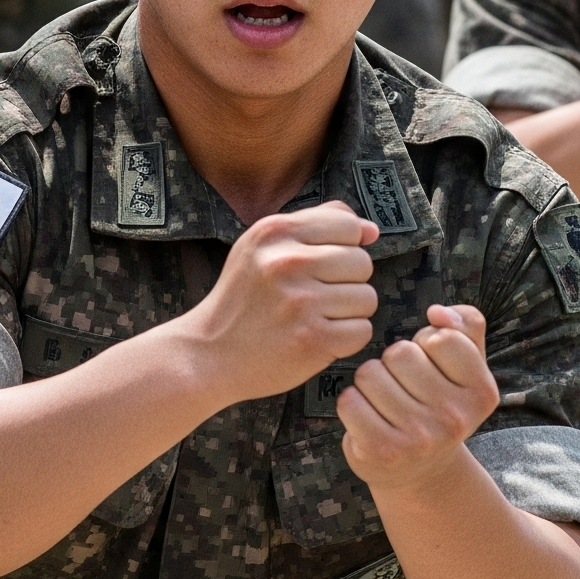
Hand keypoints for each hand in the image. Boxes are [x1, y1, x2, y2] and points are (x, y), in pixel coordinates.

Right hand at [189, 201, 378, 405]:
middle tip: (316, 297)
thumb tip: (371, 230)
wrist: (209, 354)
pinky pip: (362, 330)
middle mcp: (288, 262)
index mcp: (276, 232)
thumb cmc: (244, 298)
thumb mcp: (263, 246)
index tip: (322, 266)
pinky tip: (319, 338)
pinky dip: (346, 339)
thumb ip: (317, 225)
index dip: (345, 247)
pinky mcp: (313, 340)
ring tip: (316, 317)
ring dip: (349, 312)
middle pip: (362, 263)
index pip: (348, 225)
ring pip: (367, 298)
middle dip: (347, 282)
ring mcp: (301, 302)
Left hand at [339, 304, 498, 496]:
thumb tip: (438, 312)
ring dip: (371, 381)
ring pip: (370, 372)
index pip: (441, 337)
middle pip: (401, 352)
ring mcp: (419, 437)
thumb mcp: (468, 367)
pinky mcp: (383, 450)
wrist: (423, 473)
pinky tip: (368, 417)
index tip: (432, 365)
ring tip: (386, 402)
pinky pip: (349, 400)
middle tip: (405, 387)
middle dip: (396, 362)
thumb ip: (466, 325)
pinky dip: (352, 403)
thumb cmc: (441, 406)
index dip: (428, 343)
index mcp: (482, 393)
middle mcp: (454, 418)